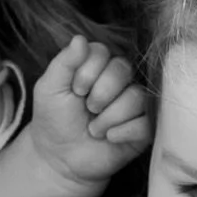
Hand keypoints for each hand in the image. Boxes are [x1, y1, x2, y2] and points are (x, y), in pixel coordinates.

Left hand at [24, 35, 150, 189]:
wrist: (60, 158)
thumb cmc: (55, 120)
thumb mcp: (50, 88)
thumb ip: (64, 62)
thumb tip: (80, 38)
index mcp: (97, 66)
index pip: (102, 52)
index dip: (87, 72)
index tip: (75, 90)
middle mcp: (120, 80)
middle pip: (123, 69)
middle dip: (100, 93)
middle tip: (87, 109)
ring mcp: (134, 104)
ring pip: (137, 97)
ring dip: (109, 117)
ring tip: (94, 129)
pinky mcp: (144, 127)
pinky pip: (146, 122)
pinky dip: (123, 132)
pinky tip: (109, 138)